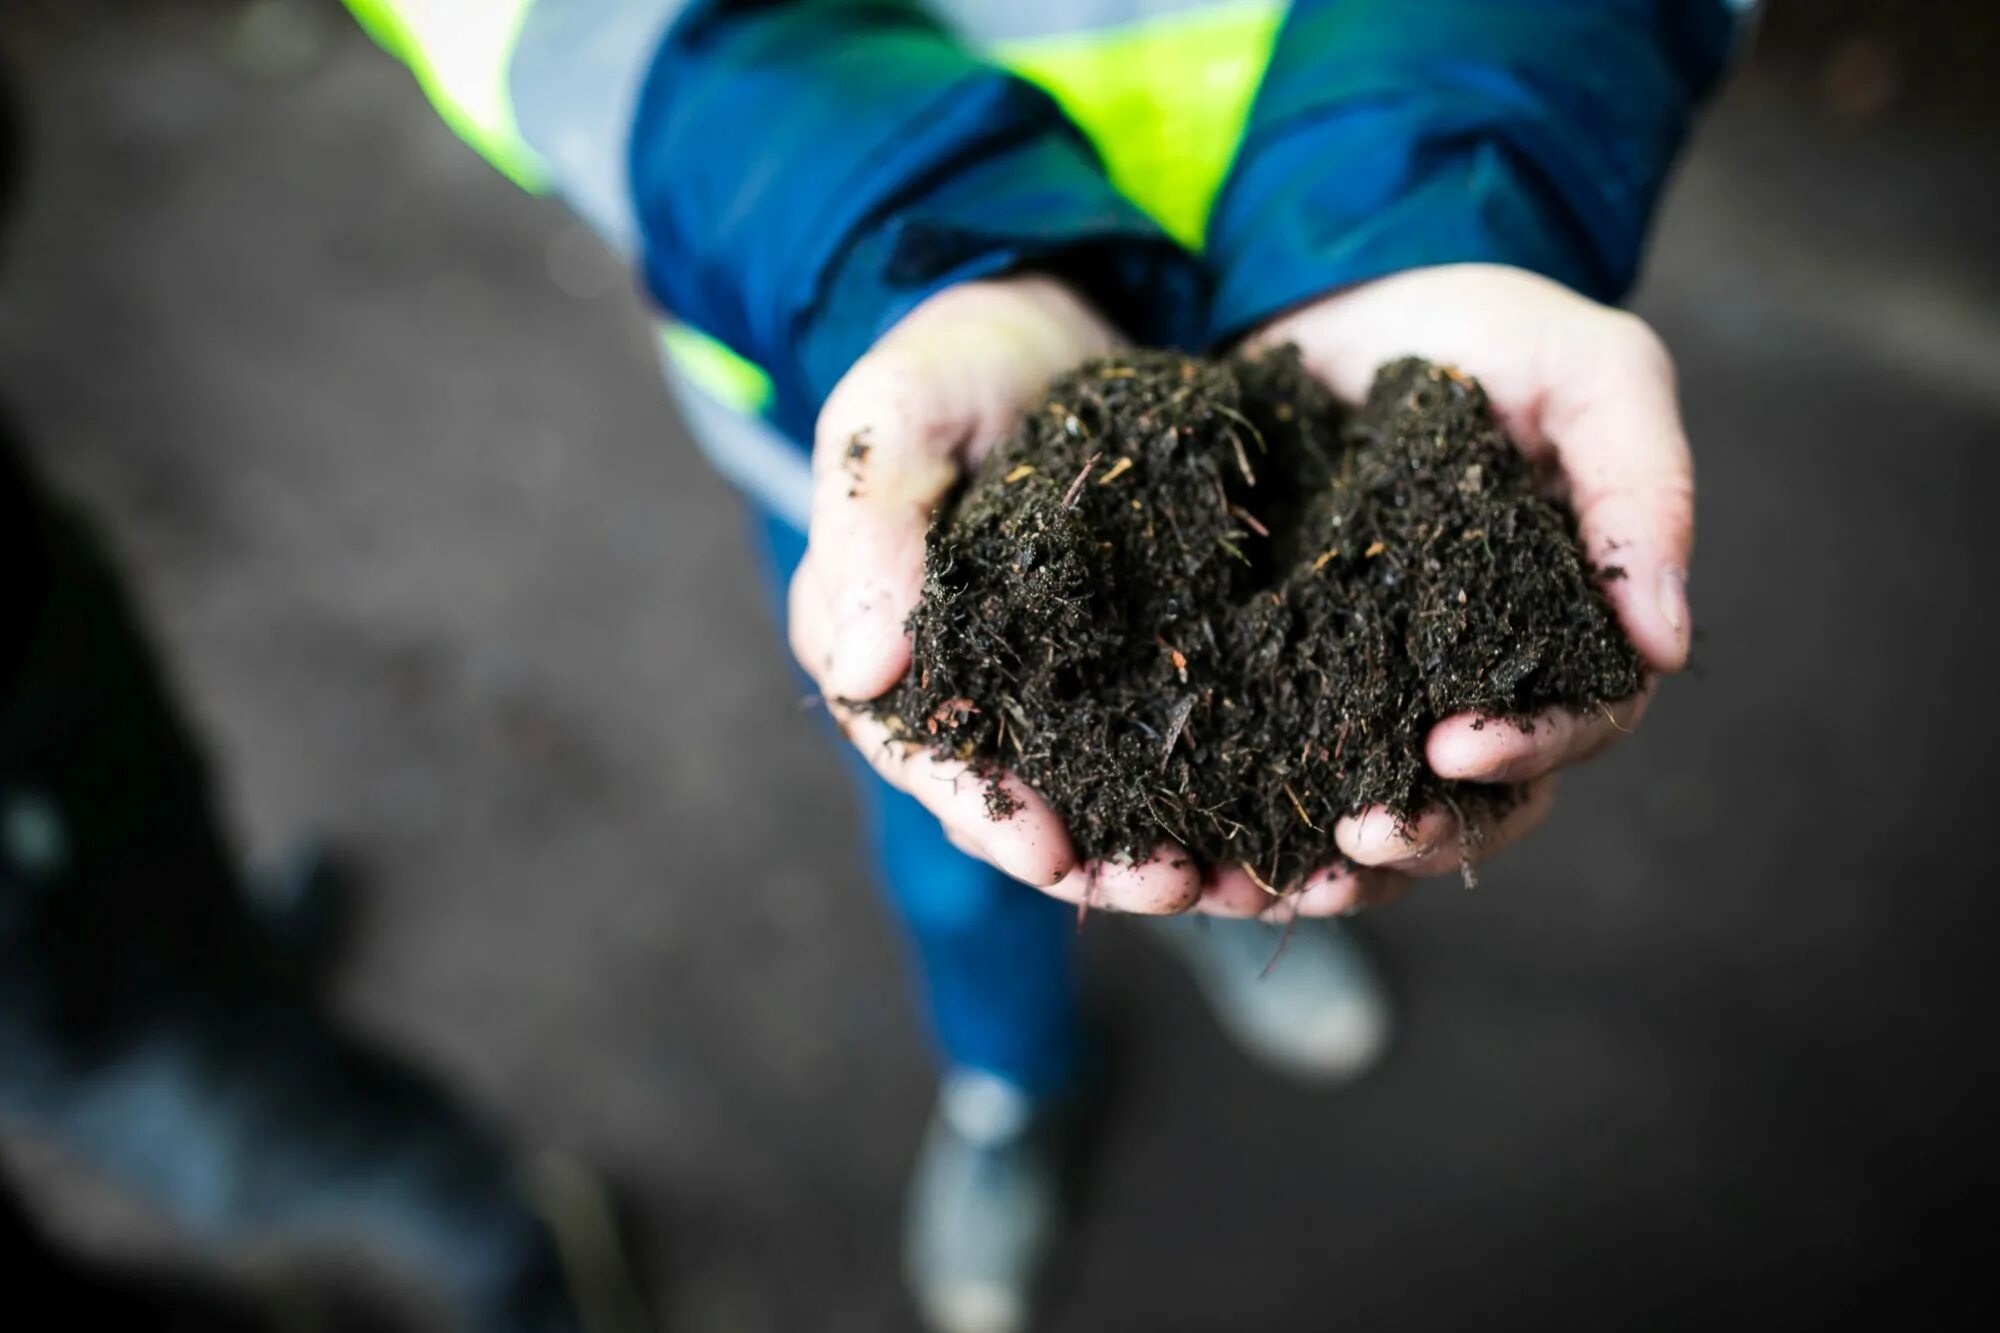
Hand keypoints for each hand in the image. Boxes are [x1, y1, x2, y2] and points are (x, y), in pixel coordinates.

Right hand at [794, 276, 1274, 913]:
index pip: (921, 755)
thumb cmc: (953, 357)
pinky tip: (1282, 816)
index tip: (1052, 854)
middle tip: (1175, 890)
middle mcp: (965, 686)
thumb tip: (858, 668)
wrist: (1052, 312)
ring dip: (1165, 844)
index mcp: (882, 644)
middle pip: (1019, 801)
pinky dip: (1220, 783)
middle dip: (1095, 858)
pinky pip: (1170, 737)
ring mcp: (1054, 679)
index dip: (985, 814)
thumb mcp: (896, 414)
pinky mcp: (1135, 657)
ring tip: (1241, 879)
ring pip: (1102, 789)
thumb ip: (873, 527)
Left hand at [1231, 263, 1693, 909]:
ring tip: (1277, 885)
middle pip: (1477, 801)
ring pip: (1381, 814)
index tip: (1452, 746)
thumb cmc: (1484, 328)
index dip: (1525, 749)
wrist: (1340, 300)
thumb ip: (1641, 485)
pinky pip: (1278, 773)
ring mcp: (1380, 688)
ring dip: (1336, 865)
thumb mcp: (1588, 368)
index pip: (1573, 723)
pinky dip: (1250, 822)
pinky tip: (1200, 857)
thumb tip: (1670, 646)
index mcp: (1566, 626)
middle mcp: (1479, 678)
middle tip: (1357, 843)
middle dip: (1425, 834)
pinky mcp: (1286, 678)